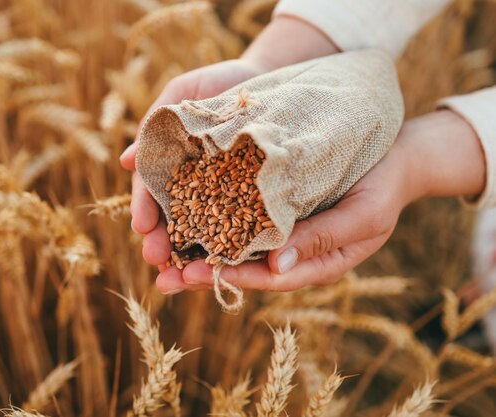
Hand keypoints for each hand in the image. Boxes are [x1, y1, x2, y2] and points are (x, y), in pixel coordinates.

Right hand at [120, 58, 265, 267]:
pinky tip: (226, 265)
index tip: (142, 227)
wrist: (267, 79)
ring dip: (189, 256)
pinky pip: (238, 226)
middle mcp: (190, 186)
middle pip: (171, 220)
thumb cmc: (219, 83)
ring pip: (200, 231)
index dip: (144, 209)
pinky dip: (229, 246)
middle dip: (162, 242)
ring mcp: (219, 196)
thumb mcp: (184, 92)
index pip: (150, 191)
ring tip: (183, 278)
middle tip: (157, 261)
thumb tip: (125, 161)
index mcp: (169, 164)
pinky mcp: (249, 200)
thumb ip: (156, 123)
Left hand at [155, 110, 486, 292]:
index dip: (230, 277)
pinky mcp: (272, 207)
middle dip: (202, 273)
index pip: (266, 278)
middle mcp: (291, 252)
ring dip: (198, 250)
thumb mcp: (363, 215)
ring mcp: (281, 231)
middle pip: (242, 268)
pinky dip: (211, 220)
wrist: (394, 158)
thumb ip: (323, 240)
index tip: (193, 275)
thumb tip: (277, 266)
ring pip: (234, 247)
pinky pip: (238, 219)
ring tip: (158, 252)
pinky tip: (183, 215)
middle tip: (161, 275)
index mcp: (314, 264)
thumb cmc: (384, 188)